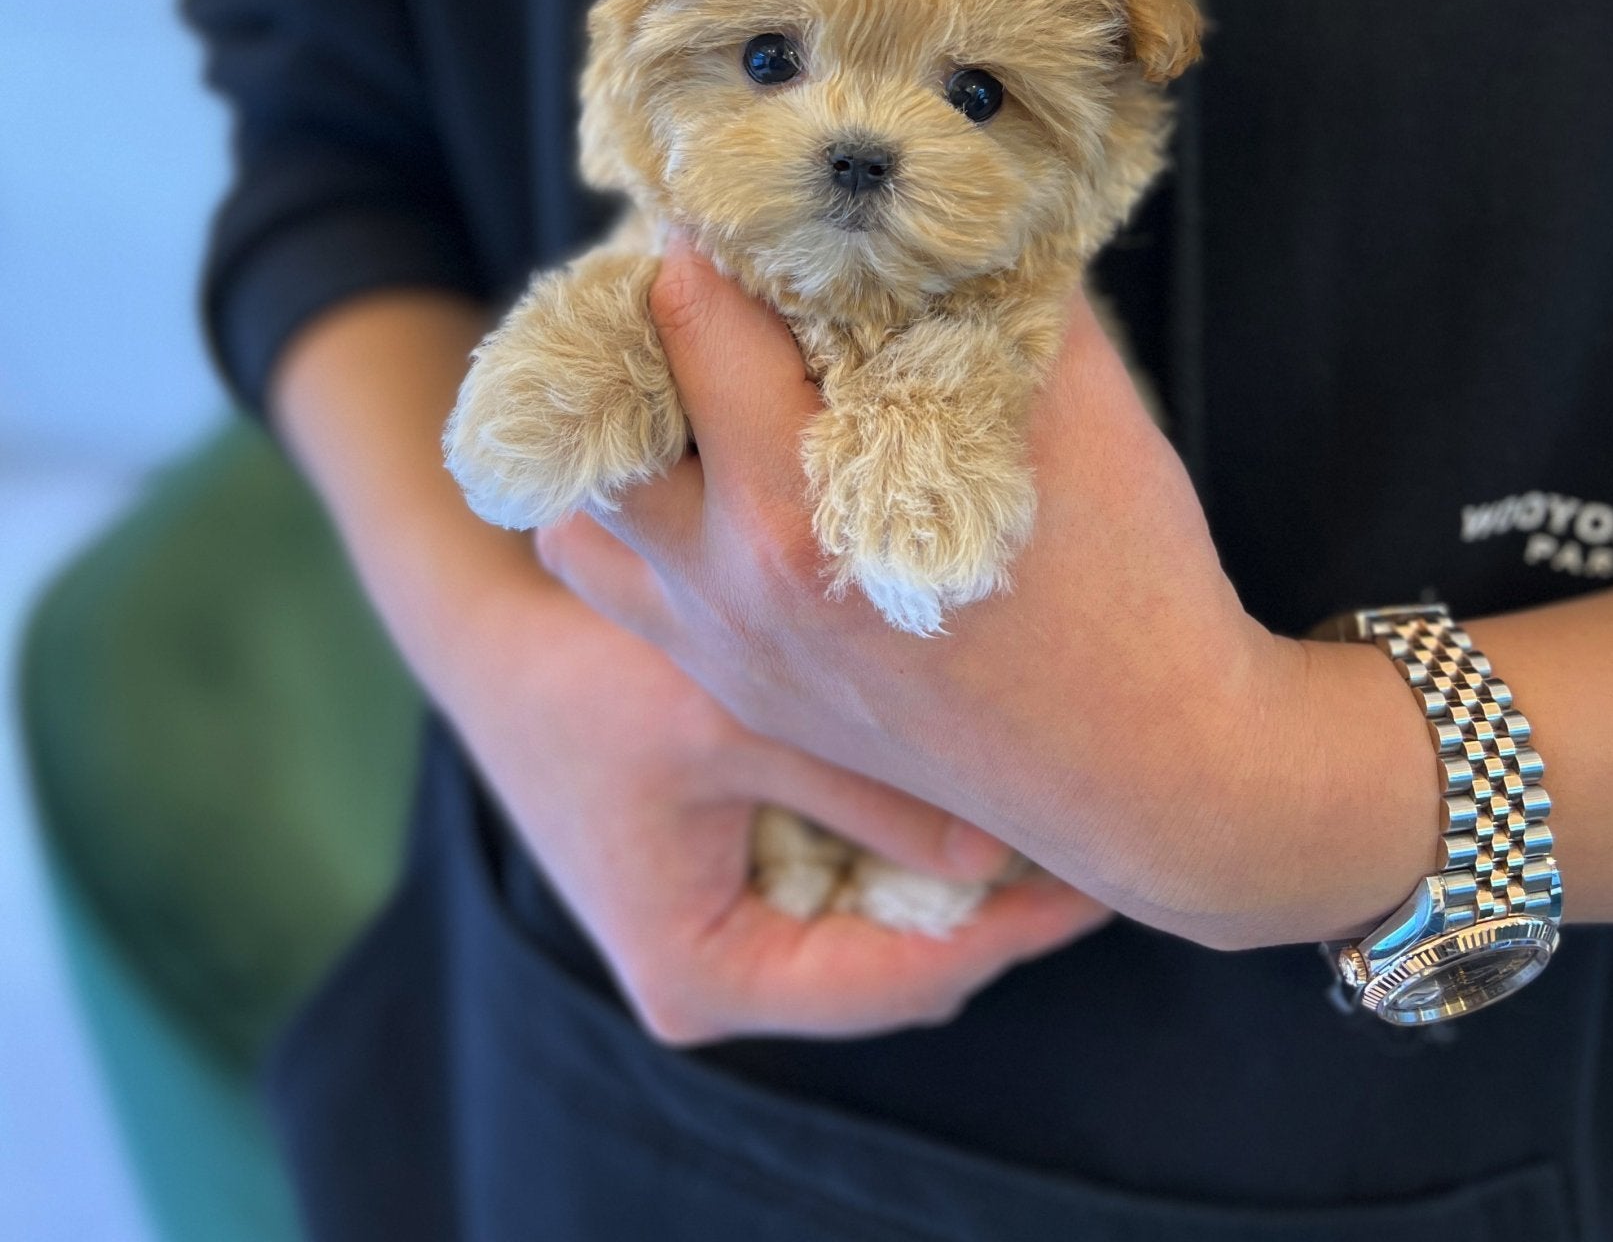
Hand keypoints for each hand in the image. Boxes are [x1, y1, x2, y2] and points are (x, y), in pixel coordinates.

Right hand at [449, 570, 1109, 1044]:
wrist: (498, 646)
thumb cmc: (590, 682)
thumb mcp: (727, 726)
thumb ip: (863, 793)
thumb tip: (1008, 851)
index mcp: (708, 977)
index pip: (895, 982)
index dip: (1005, 936)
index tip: (1096, 881)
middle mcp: (724, 978)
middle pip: (901, 965)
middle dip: (994, 907)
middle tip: (1098, 835)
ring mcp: (734, 934)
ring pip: (887, 923)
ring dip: (960, 869)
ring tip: (1057, 806)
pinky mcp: (744, 880)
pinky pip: (856, 876)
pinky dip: (909, 833)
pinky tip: (973, 777)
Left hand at [535, 244, 1440, 952]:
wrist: (1158, 777)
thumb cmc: (1132, 585)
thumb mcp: (1076, 403)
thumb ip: (991, 291)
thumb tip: (939, 209)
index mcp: (796, 511)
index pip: (690, 321)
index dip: (709, 235)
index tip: (735, 193)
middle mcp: (731, 589)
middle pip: (604, 414)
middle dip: (641, 328)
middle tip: (702, 280)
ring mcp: (726, 656)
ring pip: (589, 518)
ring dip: (619, 437)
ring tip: (687, 385)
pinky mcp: (744, 697)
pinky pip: (629, 595)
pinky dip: (642, 526)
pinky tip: (713, 488)